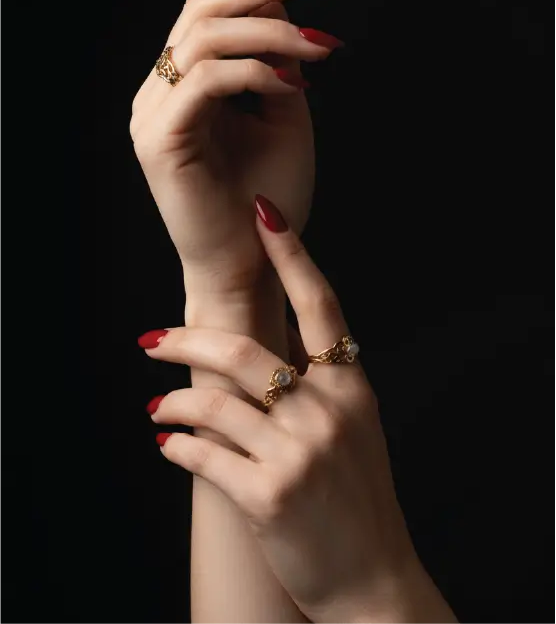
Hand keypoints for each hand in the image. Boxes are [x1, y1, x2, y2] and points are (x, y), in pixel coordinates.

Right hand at [130, 0, 341, 296]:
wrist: (250, 266)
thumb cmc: (267, 198)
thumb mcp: (285, 116)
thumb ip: (280, 62)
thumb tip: (286, 9)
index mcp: (183, 83)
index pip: (202, 6)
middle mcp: (159, 91)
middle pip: (202, 9)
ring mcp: (153, 114)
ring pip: (206, 37)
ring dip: (272, 31)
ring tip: (322, 43)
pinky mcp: (160, 140)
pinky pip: (207, 81)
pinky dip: (256, 71)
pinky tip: (295, 83)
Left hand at [139, 196, 457, 623]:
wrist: (374, 578)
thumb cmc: (356, 497)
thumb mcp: (353, 426)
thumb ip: (317, 381)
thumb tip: (259, 342)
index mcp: (351, 385)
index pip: (320, 303)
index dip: (291, 252)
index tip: (263, 211)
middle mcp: (328, 410)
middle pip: (241, 349)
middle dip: (184, 338)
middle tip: (149, 338)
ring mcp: (299, 452)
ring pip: (210, 402)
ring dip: (171, 403)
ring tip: (156, 408)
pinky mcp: (269, 495)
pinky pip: (201, 455)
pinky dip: (175, 447)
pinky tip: (168, 447)